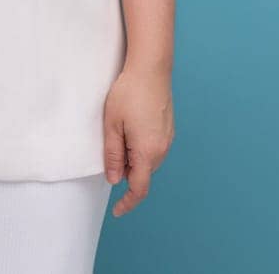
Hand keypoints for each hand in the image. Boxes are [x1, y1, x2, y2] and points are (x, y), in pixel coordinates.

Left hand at [102, 65, 174, 216]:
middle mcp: (162, 149)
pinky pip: (154, 149)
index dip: (128, 202)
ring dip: (134, 159)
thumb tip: (115, 179)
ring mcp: (168, 138)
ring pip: (149, 161)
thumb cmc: (129, 93)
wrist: (151, 68)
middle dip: (126, 172)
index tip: (117, 210)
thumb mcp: (112, 125)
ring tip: (120, 133)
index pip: (139, 188)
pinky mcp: (168, 129)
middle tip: (111, 150)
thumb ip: (113, 156)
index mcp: (147, 152)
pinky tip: (132, 128)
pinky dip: (141, 149)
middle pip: (143, 174)